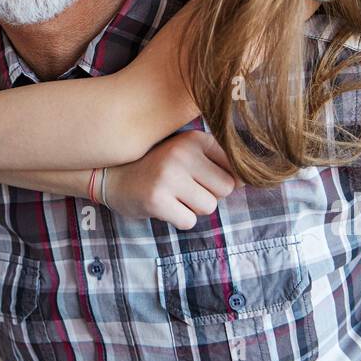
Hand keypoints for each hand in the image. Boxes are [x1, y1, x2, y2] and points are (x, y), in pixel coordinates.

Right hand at [103, 131, 241, 228]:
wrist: (112, 177)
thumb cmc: (159, 168)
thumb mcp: (187, 154)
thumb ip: (218, 163)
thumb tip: (247, 181)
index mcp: (195, 138)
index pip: (235, 168)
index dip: (220, 179)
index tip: (198, 176)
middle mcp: (183, 152)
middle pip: (226, 188)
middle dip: (209, 194)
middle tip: (184, 187)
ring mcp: (168, 175)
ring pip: (209, 207)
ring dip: (193, 208)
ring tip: (172, 195)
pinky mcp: (156, 199)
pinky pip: (189, 222)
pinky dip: (178, 219)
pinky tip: (162, 205)